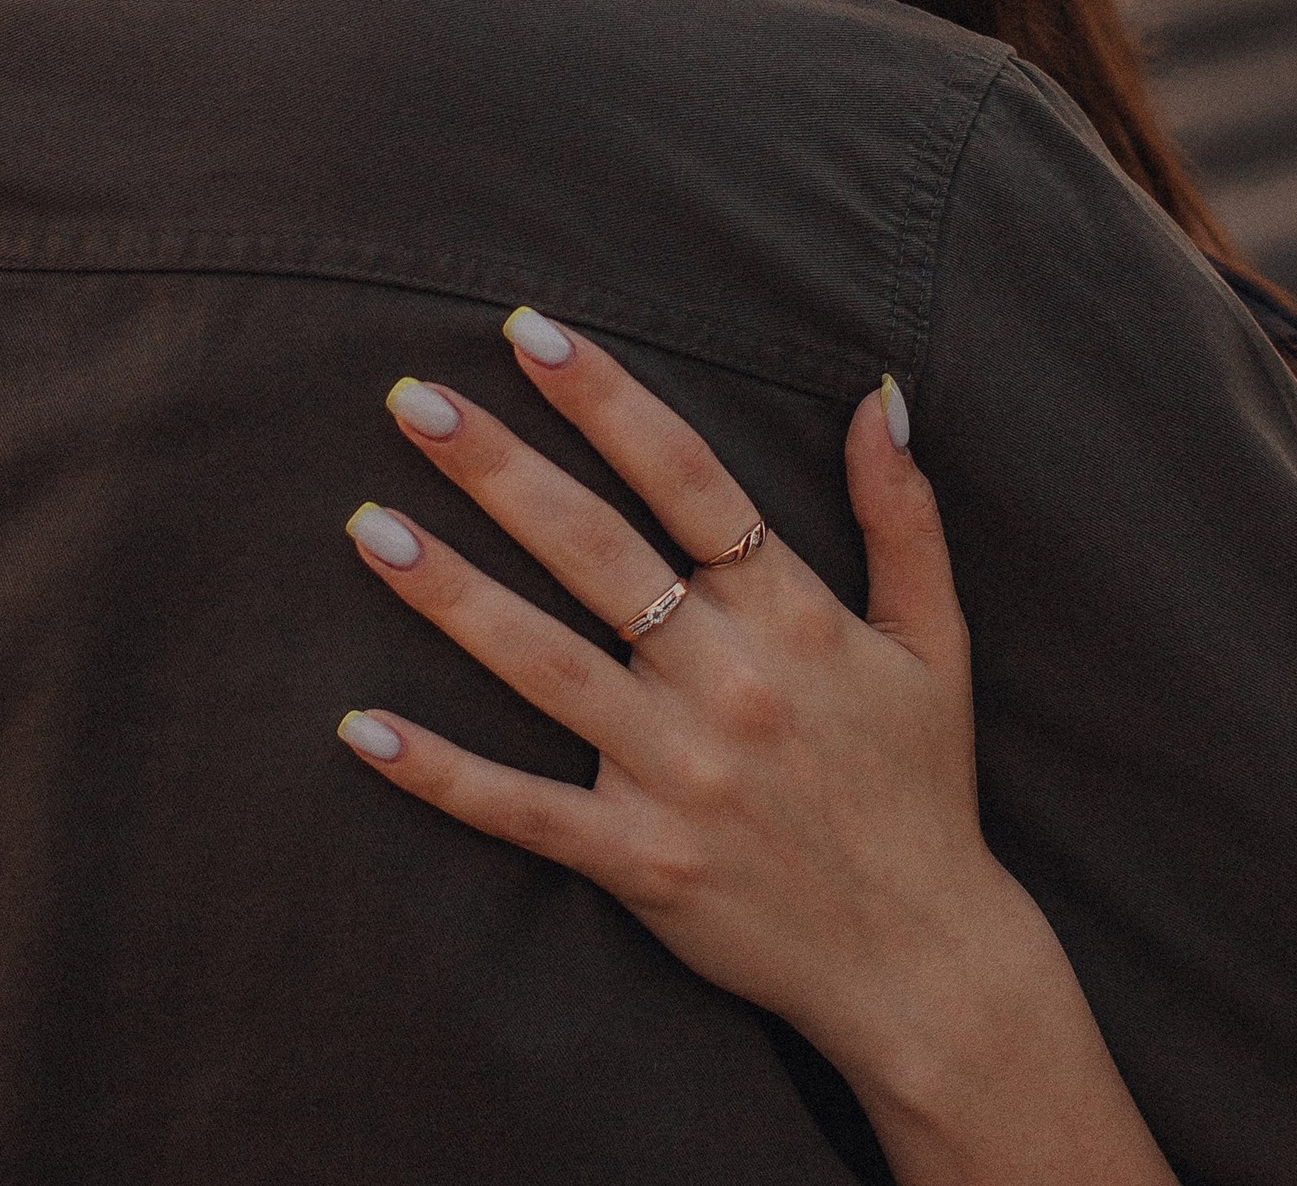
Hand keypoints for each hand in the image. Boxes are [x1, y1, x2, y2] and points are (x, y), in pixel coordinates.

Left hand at [336, 317, 1174, 1185]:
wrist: (926, 963)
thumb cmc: (922, 786)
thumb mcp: (934, 639)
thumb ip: (902, 513)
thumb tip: (875, 396)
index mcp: (792, 613)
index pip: (685, 477)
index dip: (606, 399)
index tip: (531, 333)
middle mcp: (727, 680)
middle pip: (596, 550)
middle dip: (501, 467)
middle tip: (414, 398)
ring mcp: (677, 773)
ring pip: (544, 664)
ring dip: (451, 592)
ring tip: (368, 525)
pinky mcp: (640, 861)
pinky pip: (525, 809)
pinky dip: (442, 771)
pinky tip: (362, 725)